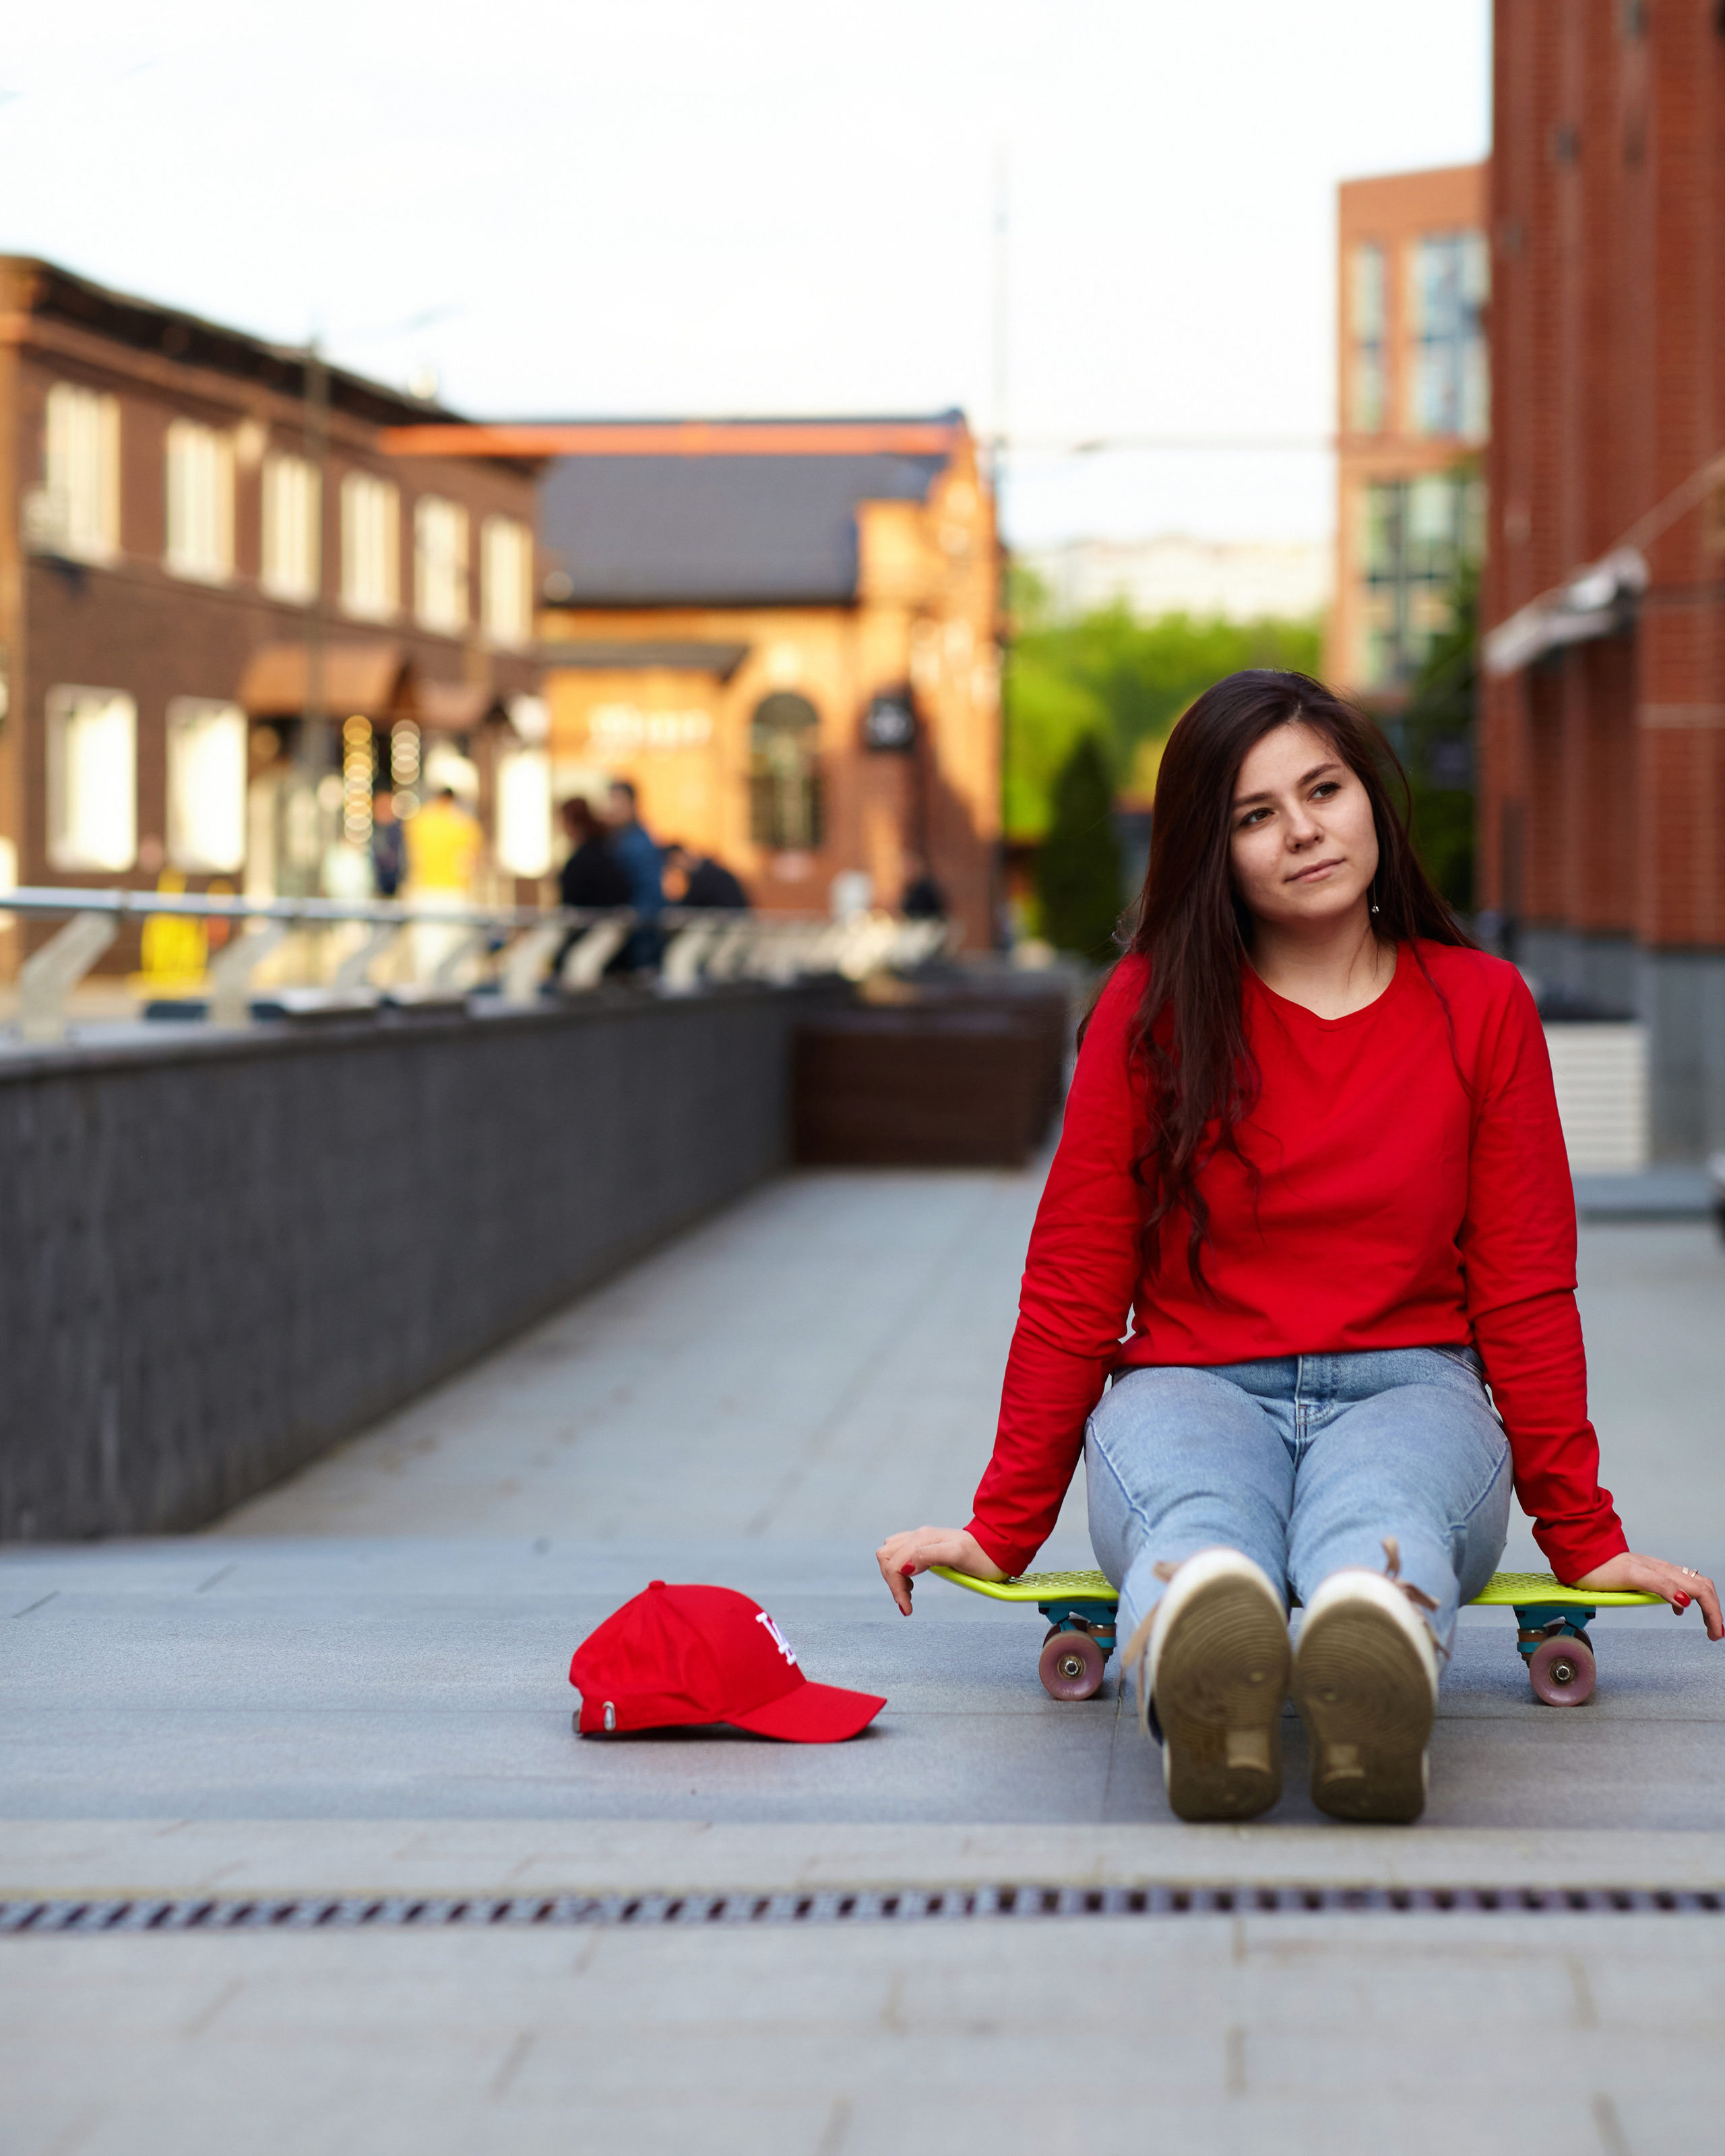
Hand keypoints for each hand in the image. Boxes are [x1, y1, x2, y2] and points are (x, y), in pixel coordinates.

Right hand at [876, 1526, 1004, 1614]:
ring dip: (893, 1576)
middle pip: (886, 1556)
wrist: (995, 1550)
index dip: (896, 1588)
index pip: (895, 1564)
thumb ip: (929, 1556)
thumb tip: (905, 1565)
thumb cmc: (981, 1556)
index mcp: (923, 1538)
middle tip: (907, 1601)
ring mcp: (920, 1540)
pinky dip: (899, 1570)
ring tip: (909, 1593)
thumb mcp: (957, 1555)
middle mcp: (918, 1536)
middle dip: (891, 1582)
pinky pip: (899, 1554)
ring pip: (889, 1554)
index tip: (907, 1609)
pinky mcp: (924, 1546)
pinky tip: (912, 1582)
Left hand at [1570, 1553, 1722, 1640]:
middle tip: (1716, 1633)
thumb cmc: (1602, 1567)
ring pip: (1692, 1586)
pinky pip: (1677, 1585)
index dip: (1713, 1612)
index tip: (1716, 1633)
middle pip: (1702, 1587)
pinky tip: (1679, 1610)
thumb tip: (1686, 1601)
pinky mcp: (1648, 1576)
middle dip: (1714, 1610)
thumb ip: (1659, 1586)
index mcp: (1665, 1571)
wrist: (1583, 1556)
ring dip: (1704, 1605)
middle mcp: (1665, 1570)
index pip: (1701, 1591)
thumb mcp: (1632, 1577)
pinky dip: (1687, 1599)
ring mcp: (1657, 1572)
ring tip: (1706, 1625)